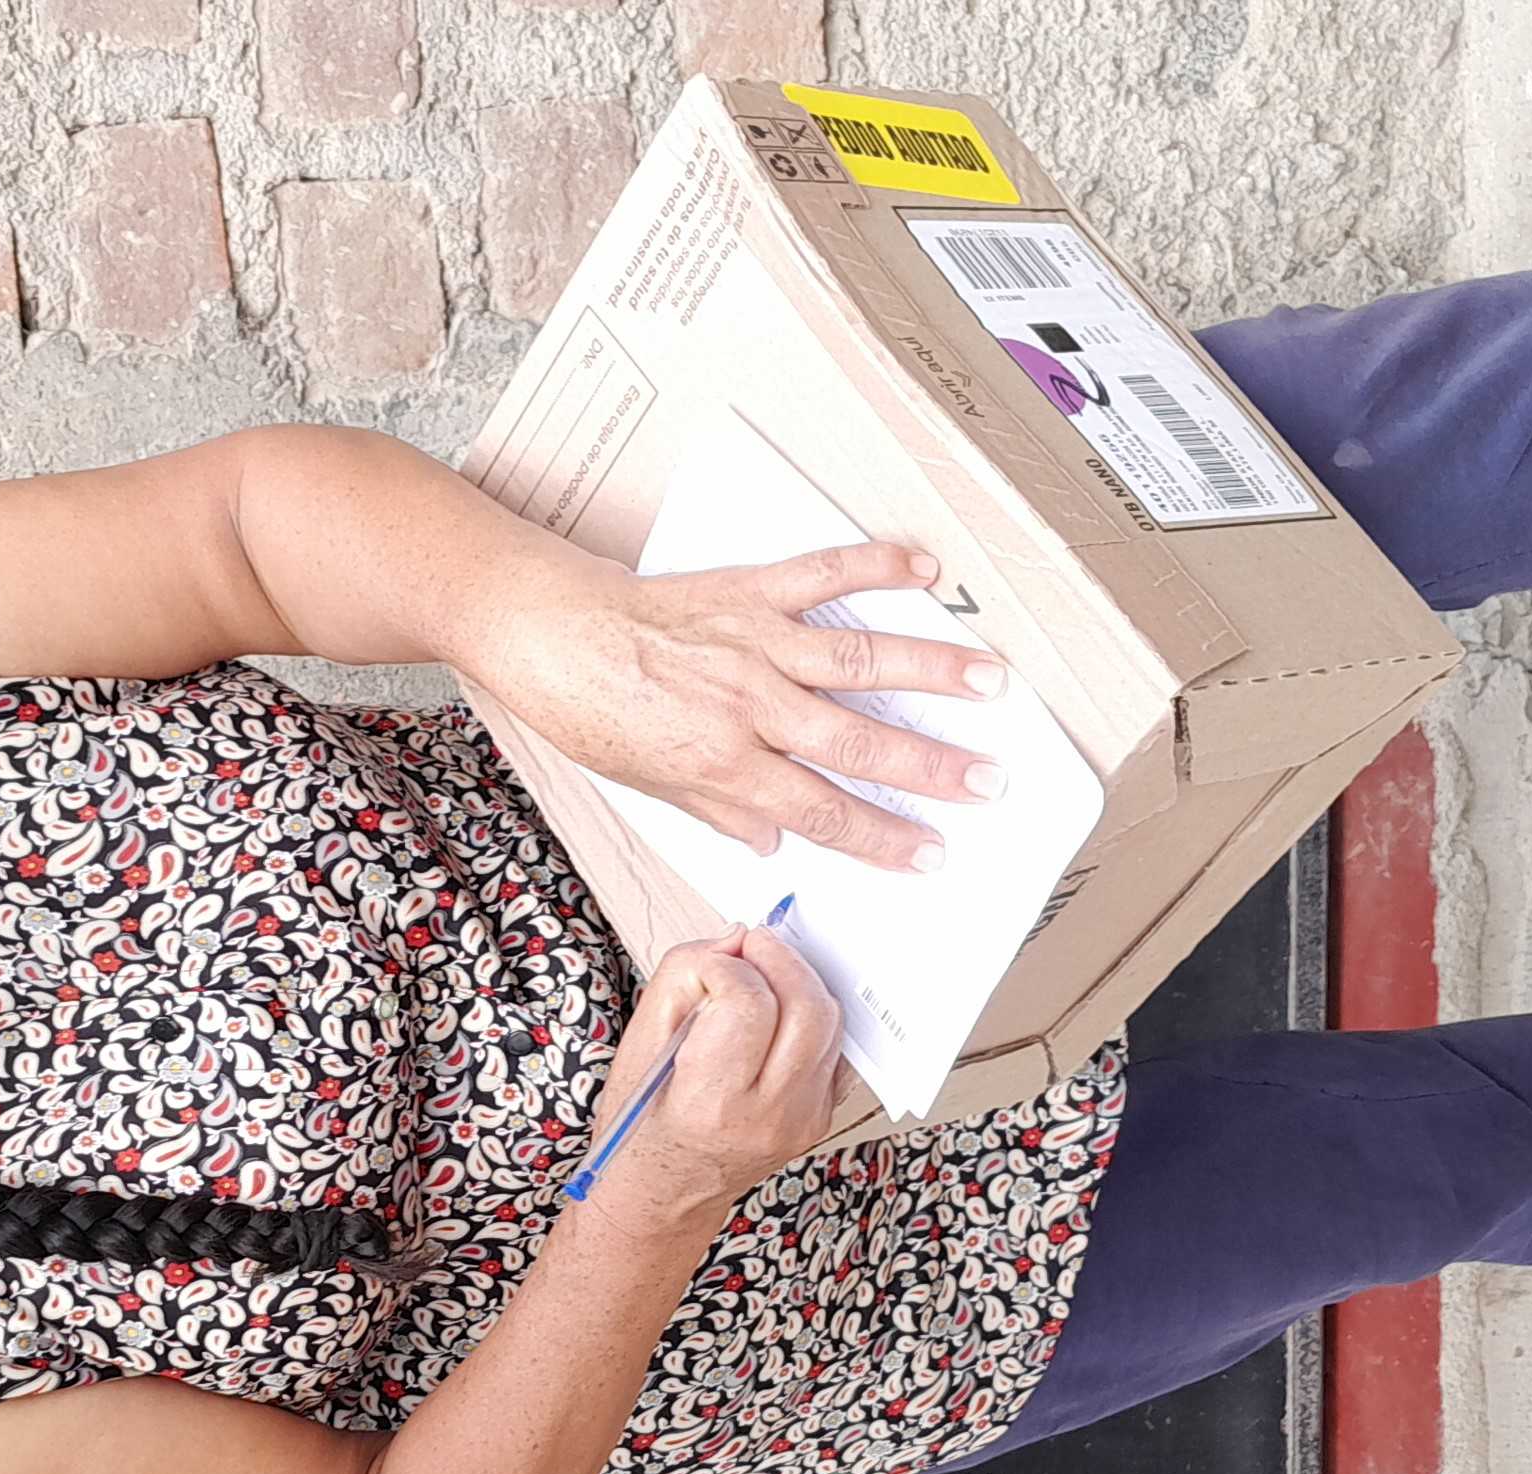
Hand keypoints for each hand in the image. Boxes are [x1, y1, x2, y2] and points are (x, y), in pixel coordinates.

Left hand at [454, 543, 1010, 871]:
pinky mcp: (745, 587)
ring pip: (859, 659)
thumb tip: (776, 841)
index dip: (883, 837)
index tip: (930, 852)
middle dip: (931, 768)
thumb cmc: (585, 708)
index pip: (823, 810)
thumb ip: (720, 809)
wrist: (540, 630)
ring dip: (931, 670)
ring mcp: (751, 640)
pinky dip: (874, 563)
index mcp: (723, 761)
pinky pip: (821, 572)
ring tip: (991, 682)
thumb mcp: (647, 783)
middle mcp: (747, 703)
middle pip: (858, 743)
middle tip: (989, 782)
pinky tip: (924, 564)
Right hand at [580, 924, 845, 1235]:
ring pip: (829, 1023)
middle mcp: (767, 1116)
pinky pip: (835, 1049)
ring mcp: (801, 1120)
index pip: (749, 1004)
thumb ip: (682, 977)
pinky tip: (779, 1014)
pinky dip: (811, 1017)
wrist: (663, 1191)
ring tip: (762, 977)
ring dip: (799, 983)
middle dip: (779, 960)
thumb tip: (734, 940)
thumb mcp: (637, 1046)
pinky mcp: (818, 1118)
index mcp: (712, 1101)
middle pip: (807, 1008)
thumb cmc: (642, 1123)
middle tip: (750, 948)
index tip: (708, 968)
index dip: (729, 967)